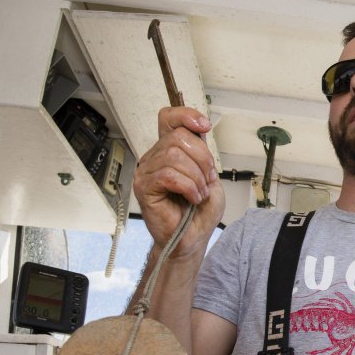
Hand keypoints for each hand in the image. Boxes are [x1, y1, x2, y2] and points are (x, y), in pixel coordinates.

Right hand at [132, 106, 225, 258]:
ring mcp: (147, 172)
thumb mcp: (209, 176)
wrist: (192, 238)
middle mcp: (155, 158)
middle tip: (207, 180)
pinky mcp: (144, 188)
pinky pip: (169, 175)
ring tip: (199, 192)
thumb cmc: (198, 212)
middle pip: (178, 137)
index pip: (169, 118)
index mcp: (169, 151)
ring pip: (174, 156)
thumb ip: (203, 154)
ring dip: (196, 176)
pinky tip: (192, 198)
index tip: (204, 127)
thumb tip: (199, 132)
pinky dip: (188, 187)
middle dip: (202, 159)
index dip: (186, 115)